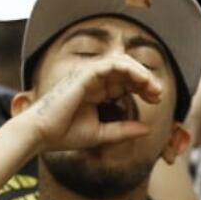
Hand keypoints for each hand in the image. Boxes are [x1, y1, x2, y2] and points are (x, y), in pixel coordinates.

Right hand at [21, 55, 162, 152]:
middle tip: (158, 94)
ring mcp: (89, 75)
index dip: (144, 88)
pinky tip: (142, 82)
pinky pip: (113, 64)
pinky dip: (130, 70)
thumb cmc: (65, 134)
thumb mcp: (102, 134)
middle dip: (146, 80)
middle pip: (127, 71)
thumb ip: (124, 130)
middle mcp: (94, 81)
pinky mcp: (85, 74)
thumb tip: (148, 129)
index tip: (157, 99)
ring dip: (141, 73)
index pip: (126, 82)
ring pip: (122, 63)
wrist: (42, 135)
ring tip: (153, 88)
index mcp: (98, 92)